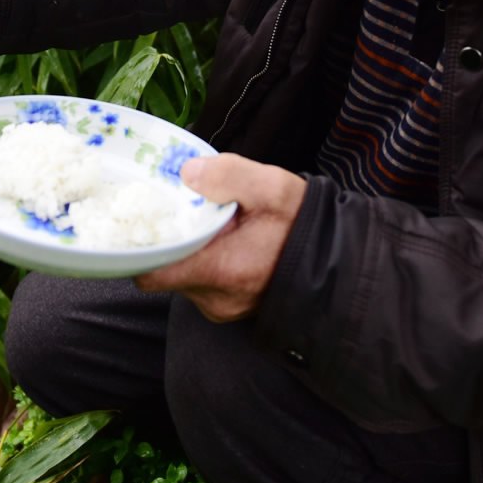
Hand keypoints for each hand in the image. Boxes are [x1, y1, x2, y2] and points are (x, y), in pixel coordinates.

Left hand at [136, 154, 305, 322]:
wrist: (339, 262)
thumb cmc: (305, 226)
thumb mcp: (272, 188)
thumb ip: (229, 176)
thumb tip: (187, 172)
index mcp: (221, 270)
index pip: (153, 271)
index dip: (143, 246)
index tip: (148, 220)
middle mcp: (216, 299)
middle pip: (165, 272)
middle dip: (171, 242)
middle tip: (184, 213)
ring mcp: (222, 309)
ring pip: (183, 279)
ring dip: (189, 252)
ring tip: (210, 226)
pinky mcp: (230, 310)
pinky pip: (202, 286)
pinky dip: (205, 264)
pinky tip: (224, 243)